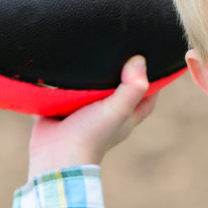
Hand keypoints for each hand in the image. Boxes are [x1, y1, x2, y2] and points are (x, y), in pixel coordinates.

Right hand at [27, 56, 159, 179]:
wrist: (55, 156)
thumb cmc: (91, 136)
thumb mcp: (118, 110)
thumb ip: (132, 88)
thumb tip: (140, 60)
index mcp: (125, 118)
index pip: (146, 98)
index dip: (153, 82)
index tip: (152, 61)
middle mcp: (106, 117)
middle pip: (118, 92)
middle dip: (120, 75)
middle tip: (120, 51)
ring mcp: (82, 116)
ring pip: (89, 92)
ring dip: (89, 77)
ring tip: (90, 51)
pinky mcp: (60, 113)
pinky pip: (62, 96)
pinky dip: (62, 84)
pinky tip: (61, 64)